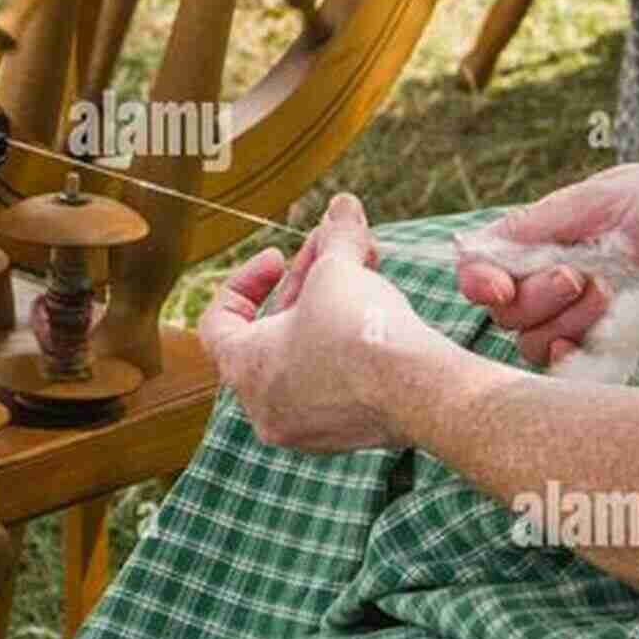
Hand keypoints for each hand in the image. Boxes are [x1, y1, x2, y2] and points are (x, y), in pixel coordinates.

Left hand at [198, 193, 440, 451]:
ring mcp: (307, 426)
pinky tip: (380, 309)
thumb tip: (343, 205)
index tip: (278, 256)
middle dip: (304, 282)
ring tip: (363, 267)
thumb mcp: (338, 269)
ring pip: (308, 355)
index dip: (245, 280)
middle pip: (273, 332)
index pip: (218, 322)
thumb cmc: (358, 330)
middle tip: (332, 248)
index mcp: (245, 368)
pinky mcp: (347, 433)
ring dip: (329, 308)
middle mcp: (266, 406)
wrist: (419, 391)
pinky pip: (336, 382)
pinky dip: (348, 345)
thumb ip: (335, 236)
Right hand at [455, 158, 638, 368]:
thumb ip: (537, 224)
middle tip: (578, 276)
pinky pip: (566, 373)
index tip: (497, 287)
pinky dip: (568, 358)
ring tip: (607, 294)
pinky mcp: (610, 354)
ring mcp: (583, 324)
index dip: (479, 282)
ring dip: (561, 320)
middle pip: (504, 315)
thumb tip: (471, 247)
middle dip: (534, 296)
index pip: (485, 274)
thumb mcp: (603, 198)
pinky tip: (588, 339)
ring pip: (531, 344)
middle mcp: (557, 288)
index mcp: (547, 247)